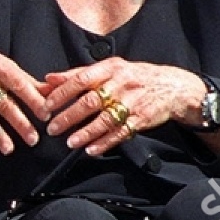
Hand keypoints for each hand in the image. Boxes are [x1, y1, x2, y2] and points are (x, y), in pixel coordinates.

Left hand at [43, 59, 207, 154]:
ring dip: (86, 133)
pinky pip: (120, 133)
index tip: (46, 106)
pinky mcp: (141, 119)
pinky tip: (91, 150)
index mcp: (110, 68)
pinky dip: (105, 143)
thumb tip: (47, 79)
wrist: (173, 86)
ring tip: (70, 142)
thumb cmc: (133, 77)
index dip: (62, 93)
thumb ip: (77, 74)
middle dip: (69, 116)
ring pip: (105, 120)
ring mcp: (132, 102)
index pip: (81, 80)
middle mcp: (121, 84)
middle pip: (90, 102)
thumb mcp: (108, 69)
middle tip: (52, 128)